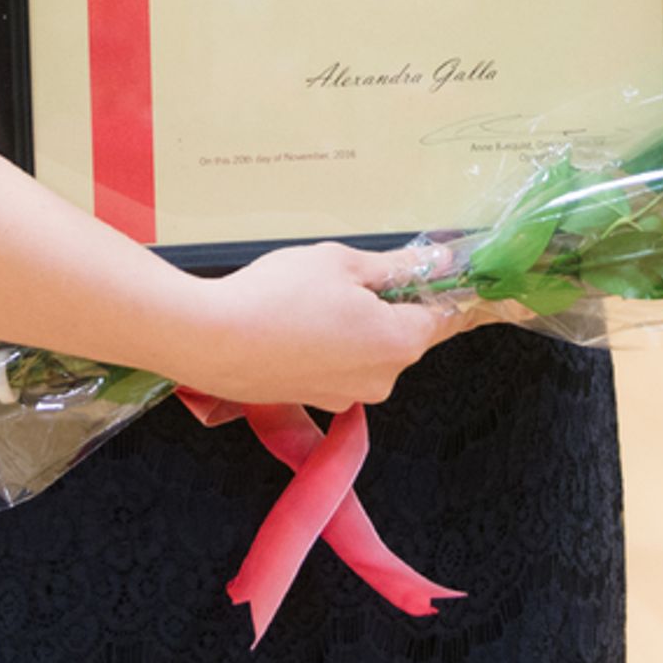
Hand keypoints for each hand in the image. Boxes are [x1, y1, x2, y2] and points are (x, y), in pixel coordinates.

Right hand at [182, 239, 512, 412]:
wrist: (214, 341)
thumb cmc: (280, 294)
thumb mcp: (343, 262)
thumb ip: (397, 266)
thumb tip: (443, 262)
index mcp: (399, 341)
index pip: (443, 315)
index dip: (445, 289)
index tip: (449, 273)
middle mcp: (383, 378)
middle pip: (405, 334)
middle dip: (390, 303)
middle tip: (353, 272)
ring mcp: (349, 395)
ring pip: (372, 350)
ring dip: (359, 324)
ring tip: (314, 295)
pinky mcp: (319, 401)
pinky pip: (342, 365)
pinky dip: (332, 343)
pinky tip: (299, 321)